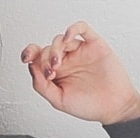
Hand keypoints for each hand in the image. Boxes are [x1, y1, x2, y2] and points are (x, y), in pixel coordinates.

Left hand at [20, 21, 139, 124]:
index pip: (39, 58)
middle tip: (51, 72)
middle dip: (45, 58)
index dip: (30, 54)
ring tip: (58, 63)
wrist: (113, 107)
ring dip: (55, 48)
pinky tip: (67, 39)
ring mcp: (80, 52)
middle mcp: (67, 61)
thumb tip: (31, 68)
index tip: (26, 58)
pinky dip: (73, 29)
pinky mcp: (94, 45)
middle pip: (48, 48)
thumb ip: (42, 86)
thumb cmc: (89, 106)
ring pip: (62, 39)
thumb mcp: (59, 100)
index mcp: (57, 73)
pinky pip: (82, 29)